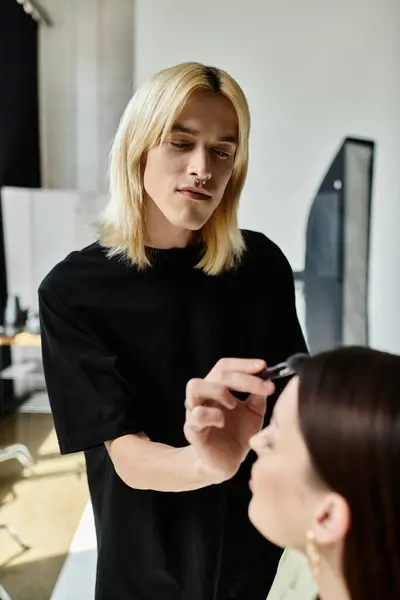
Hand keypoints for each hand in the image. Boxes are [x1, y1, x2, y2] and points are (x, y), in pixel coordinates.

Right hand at [183, 358, 274, 482]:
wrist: (226, 463)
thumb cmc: (238, 435)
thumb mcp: (254, 412)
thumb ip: (258, 395)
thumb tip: (267, 379)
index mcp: (216, 388)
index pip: (224, 366)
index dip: (242, 364)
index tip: (263, 366)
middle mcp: (203, 396)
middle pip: (216, 373)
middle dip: (242, 377)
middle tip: (262, 387)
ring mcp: (195, 411)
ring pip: (195, 386)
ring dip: (219, 391)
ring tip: (234, 404)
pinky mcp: (193, 429)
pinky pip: (197, 415)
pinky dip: (214, 415)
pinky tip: (223, 423)